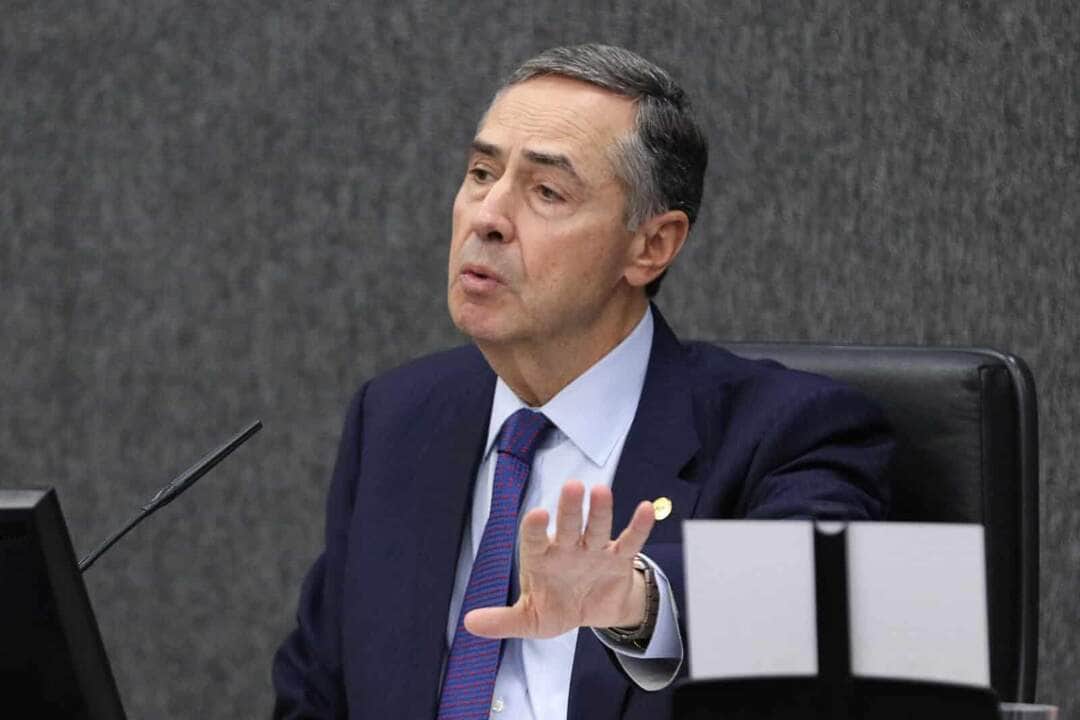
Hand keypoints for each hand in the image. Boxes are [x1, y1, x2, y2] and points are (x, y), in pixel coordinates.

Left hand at [464, 480, 655, 638]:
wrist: (592, 611)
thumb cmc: (557, 606)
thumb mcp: (530, 619)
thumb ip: (503, 620)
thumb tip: (469, 623)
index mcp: (542, 558)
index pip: (535, 538)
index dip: (535, 527)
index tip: (537, 514)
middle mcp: (567, 548)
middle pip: (569, 525)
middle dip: (570, 508)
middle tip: (573, 486)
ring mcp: (594, 550)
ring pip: (597, 527)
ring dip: (600, 510)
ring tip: (601, 491)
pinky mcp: (618, 559)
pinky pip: (630, 541)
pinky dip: (638, 526)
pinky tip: (646, 509)